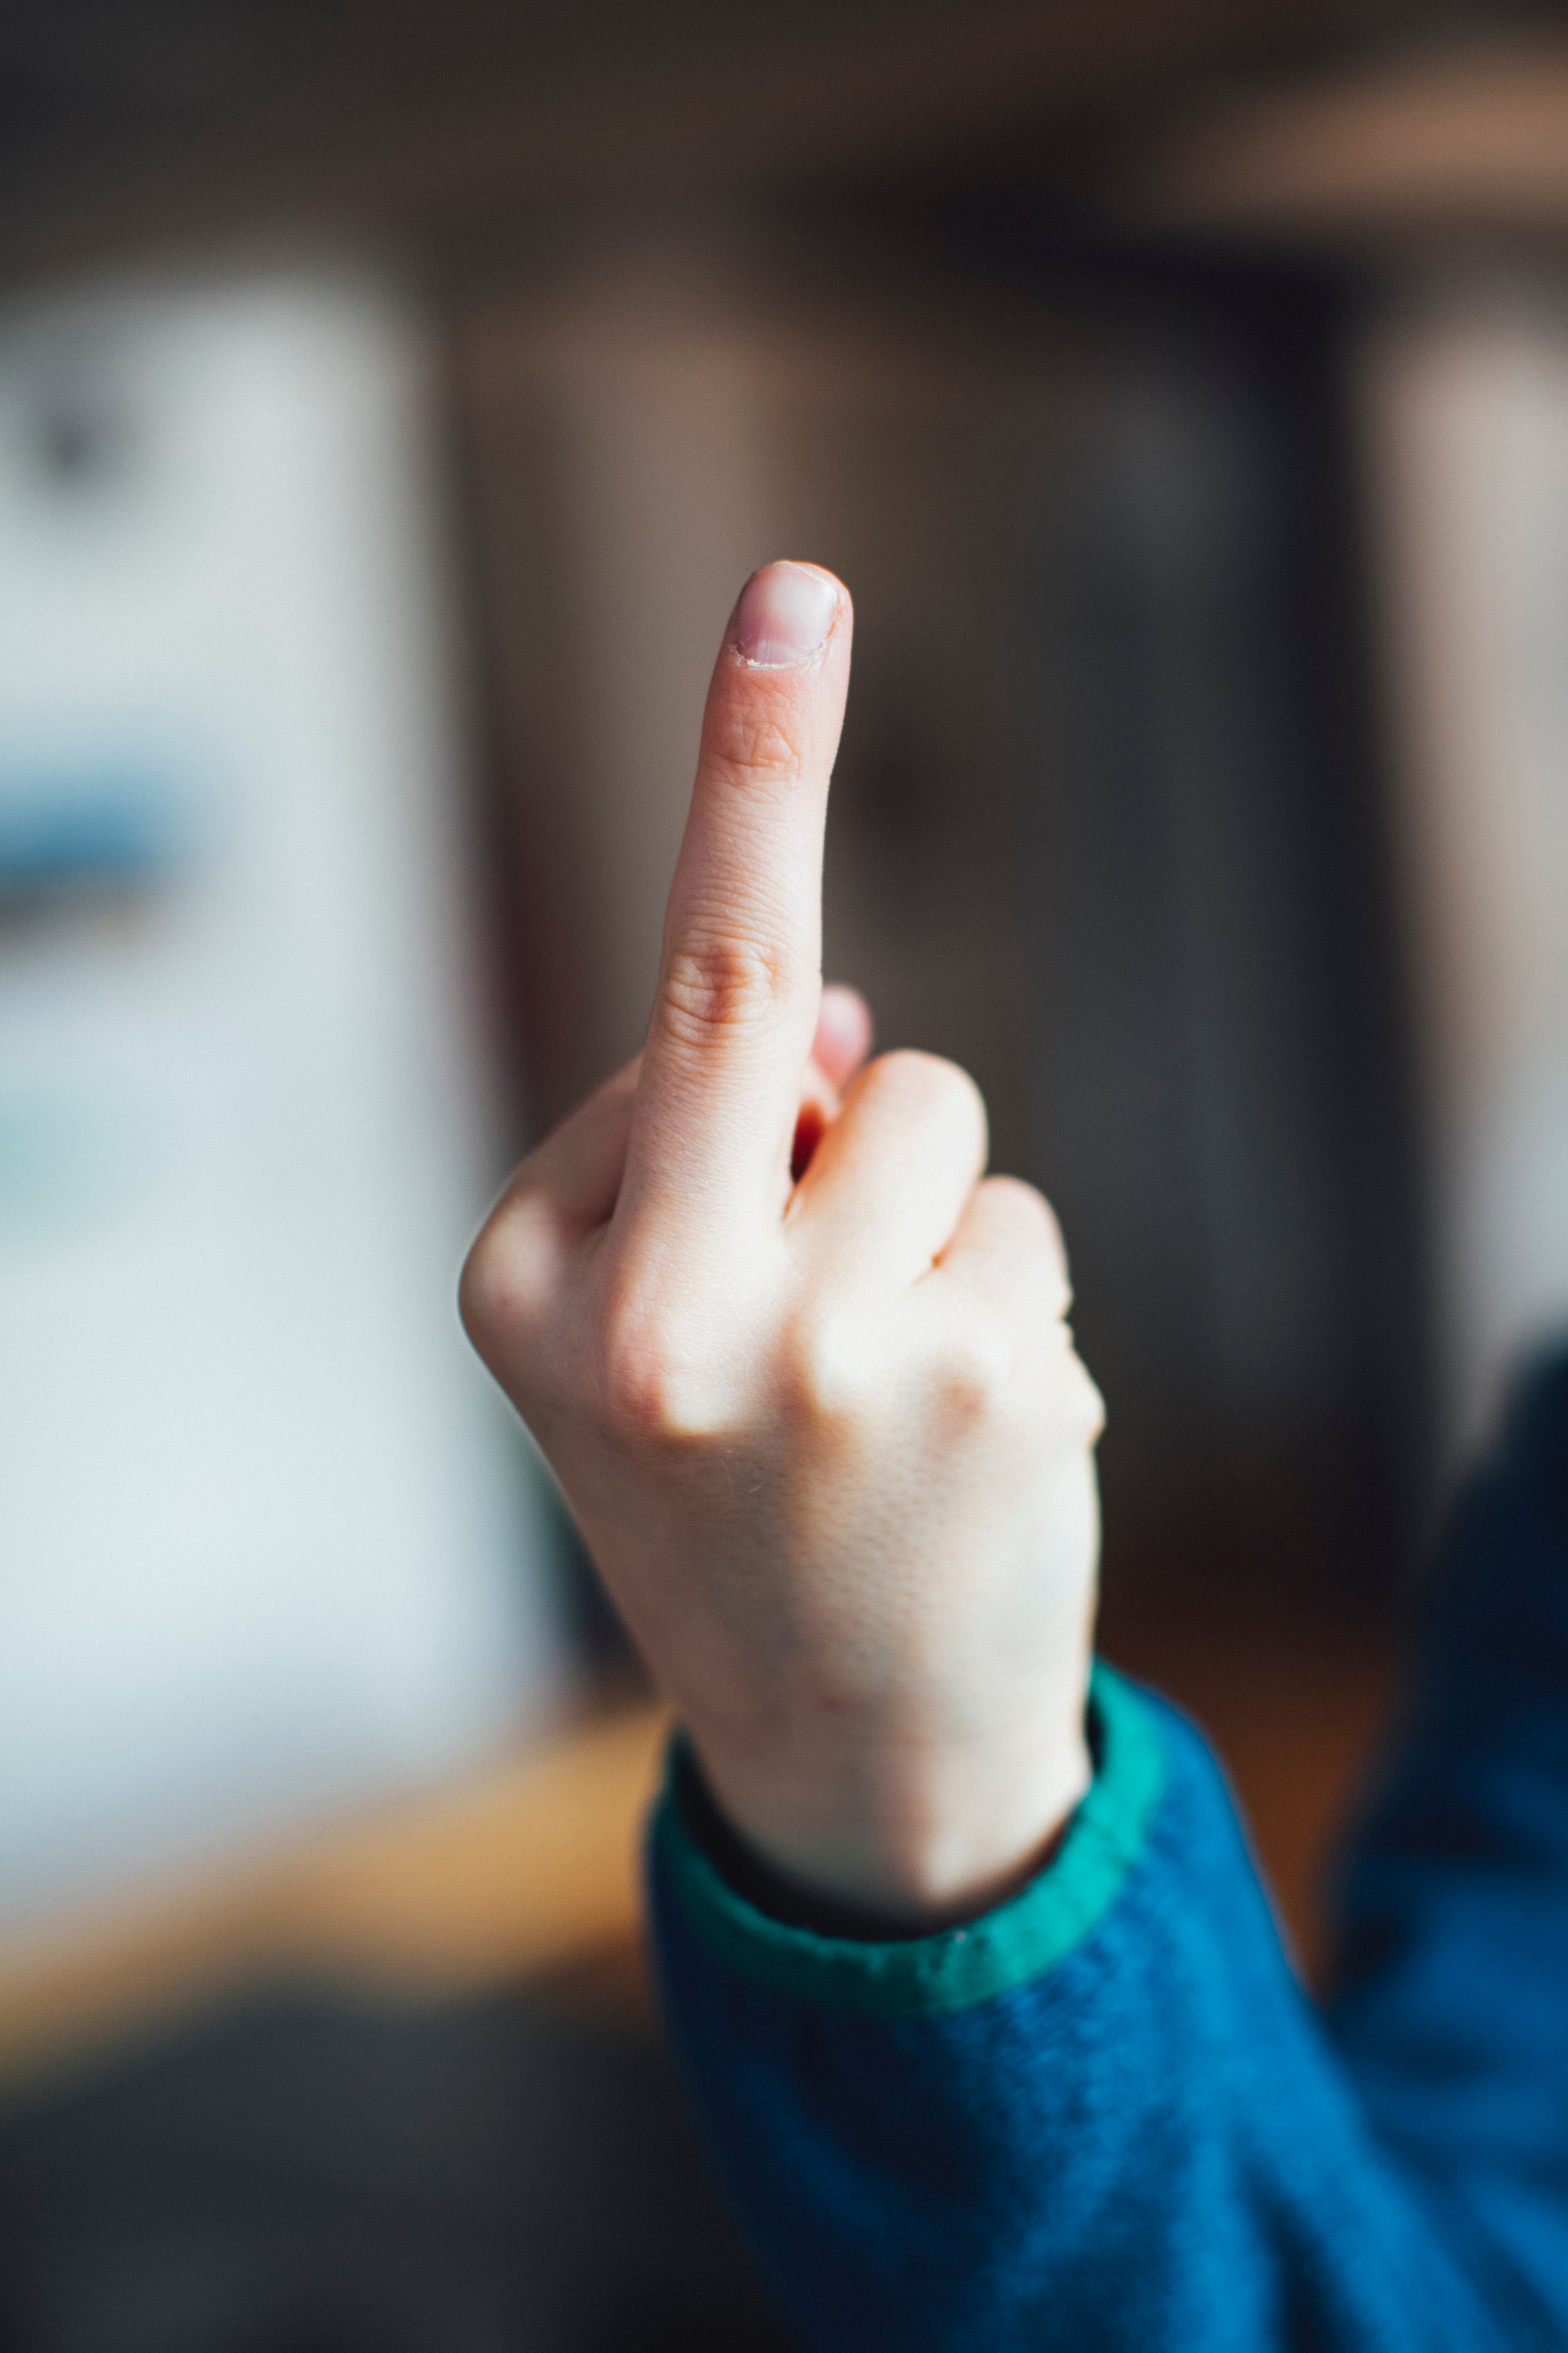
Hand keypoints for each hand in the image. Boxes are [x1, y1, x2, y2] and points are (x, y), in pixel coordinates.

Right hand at [461, 562, 1102, 1924]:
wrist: (839, 1751)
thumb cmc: (722, 1497)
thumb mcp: (630, 1320)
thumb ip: (701, 1138)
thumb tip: (838, 1011)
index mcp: (528, 1275)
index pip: (680, 994)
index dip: (755, 770)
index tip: (795, 595)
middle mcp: (661, 1315)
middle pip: (832, 1037)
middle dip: (844, 1067)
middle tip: (809, 987)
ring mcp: (834, 1362)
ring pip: (939, 1125)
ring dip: (923, 1216)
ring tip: (882, 1373)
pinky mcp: (983, 1396)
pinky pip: (1020, 1231)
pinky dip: (998, 1303)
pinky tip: (954, 1439)